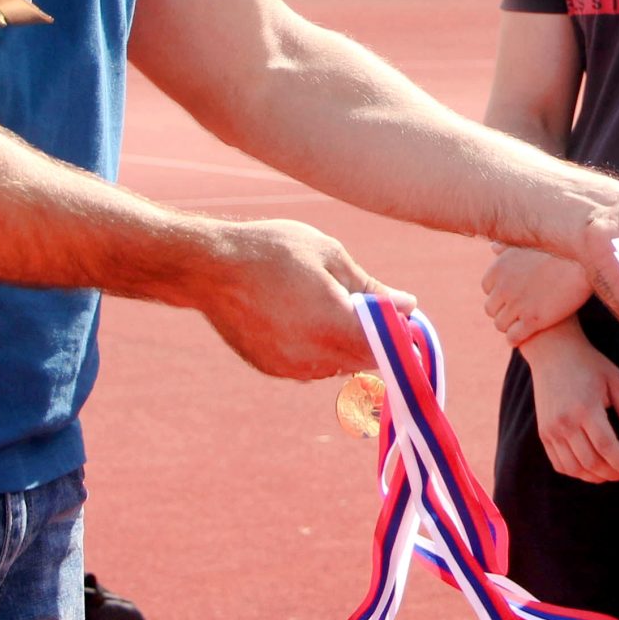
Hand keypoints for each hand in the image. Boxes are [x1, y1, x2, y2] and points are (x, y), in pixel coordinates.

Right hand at [180, 219, 413, 379]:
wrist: (209, 267)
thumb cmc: (273, 251)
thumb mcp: (330, 256)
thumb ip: (372, 288)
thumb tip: (409, 305)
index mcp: (335, 327)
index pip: (387, 348)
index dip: (401, 335)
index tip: (403, 316)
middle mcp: (314, 357)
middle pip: (364, 359)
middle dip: (375, 337)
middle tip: (366, 303)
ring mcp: (290, 368)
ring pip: (337, 365)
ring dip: (344, 343)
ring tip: (326, 303)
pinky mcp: (271, 368)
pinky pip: (309, 366)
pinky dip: (317, 348)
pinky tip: (301, 317)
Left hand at [481, 246, 592, 343]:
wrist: (588, 259)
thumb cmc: (563, 248)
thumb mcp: (531, 242)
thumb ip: (509, 247)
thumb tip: (494, 247)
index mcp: (499, 267)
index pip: (488, 288)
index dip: (501, 293)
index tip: (513, 295)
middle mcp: (504, 286)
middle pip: (492, 308)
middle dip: (503, 311)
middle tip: (518, 312)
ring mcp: (517, 305)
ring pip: (501, 325)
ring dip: (510, 326)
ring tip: (523, 325)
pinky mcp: (533, 321)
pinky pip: (514, 337)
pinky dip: (516, 339)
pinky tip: (526, 336)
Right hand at [519, 324, 618, 481]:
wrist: (553, 352)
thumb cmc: (589, 365)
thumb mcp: (617, 381)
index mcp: (586, 408)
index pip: (607, 448)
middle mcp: (565, 423)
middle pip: (591, 462)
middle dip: (612, 474)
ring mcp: (551, 430)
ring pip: (574, 468)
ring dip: (595, 477)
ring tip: (611, 474)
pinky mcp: (543, 433)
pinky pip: (559, 464)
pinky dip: (576, 473)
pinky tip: (590, 470)